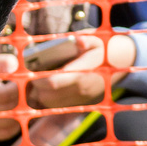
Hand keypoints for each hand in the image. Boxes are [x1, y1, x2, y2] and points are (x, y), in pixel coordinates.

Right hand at [0, 51, 23, 140]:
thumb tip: (13, 66)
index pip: (5, 94)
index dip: (17, 88)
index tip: (19, 80)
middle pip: (8, 109)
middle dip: (21, 99)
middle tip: (26, 89)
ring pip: (8, 123)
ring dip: (19, 112)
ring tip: (21, 100)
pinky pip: (3, 133)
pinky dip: (13, 126)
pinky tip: (14, 114)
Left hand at [24, 32, 141, 110]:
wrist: (121, 64)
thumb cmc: (100, 47)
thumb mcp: (94, 39)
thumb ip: (83, 40)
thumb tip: (76, 40)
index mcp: (83, 71)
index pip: (53, 81)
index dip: (36, 78)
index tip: (28, 70)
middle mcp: (82, 89)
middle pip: (47, 96)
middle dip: (34, 87)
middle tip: (26, 76)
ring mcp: (81, 99)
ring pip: (50, 104)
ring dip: (38, 95)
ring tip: (31, 81)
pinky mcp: (81, 105)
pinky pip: (57, 107)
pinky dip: (47, 100)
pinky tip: (41, 89)